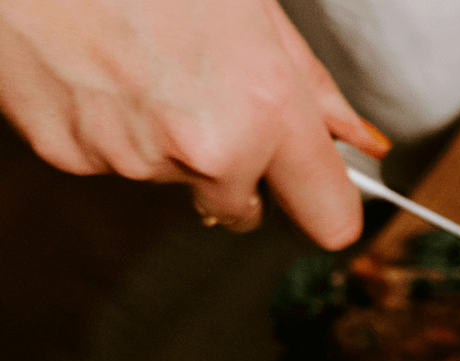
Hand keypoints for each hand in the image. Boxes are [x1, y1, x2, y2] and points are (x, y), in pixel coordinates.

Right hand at [0, 0, 389, 249]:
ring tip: (151, 69)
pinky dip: (117, 132)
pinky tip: (108, 77)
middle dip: (242, 172)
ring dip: (174, 145)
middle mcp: (207, 148)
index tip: (327, 195)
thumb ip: (312, 88)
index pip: (330, 215)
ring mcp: (136, 159)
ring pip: (176, 181)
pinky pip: (115, 163)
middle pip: (244, 210)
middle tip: (216, 102)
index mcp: (266, 108)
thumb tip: (359, 139)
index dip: (331, 207)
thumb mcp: (255, 16)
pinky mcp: (73, 158)